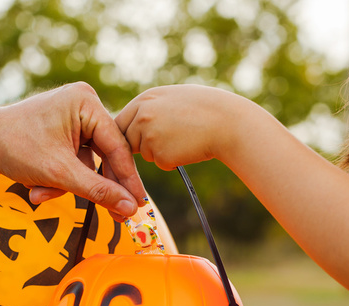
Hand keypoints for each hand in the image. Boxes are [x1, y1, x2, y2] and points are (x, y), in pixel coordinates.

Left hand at [0, 73, 145, 219]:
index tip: (139, 206)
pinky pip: (75, 160)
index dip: (128, 180)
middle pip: (105, 156)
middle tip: (118, 217)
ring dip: (69, 185)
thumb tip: (130, 209)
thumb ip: (98, 191)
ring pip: (89, 162)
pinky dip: (61, 178)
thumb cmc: (13, 147)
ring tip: (41, 194)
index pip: (117, 147)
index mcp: (86, 103)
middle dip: (95, 186)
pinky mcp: (64, 129)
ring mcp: (74, 116)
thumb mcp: (59, 174)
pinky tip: (38, 188)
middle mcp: (84, 104)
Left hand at [115, 84, 249, 168]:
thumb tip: (137, 122)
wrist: (227, 122)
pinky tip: (189, 148)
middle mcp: (142, 115)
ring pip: (145, 153)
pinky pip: (161, 163)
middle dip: (140, 146)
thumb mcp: (173, 98)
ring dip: (160, 153)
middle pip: (127, 140)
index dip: (127, 134)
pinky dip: (173, 161)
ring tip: (184, 138)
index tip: (133, 142)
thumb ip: (152, 108)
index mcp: (145, 99)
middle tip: (164, 143)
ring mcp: (148, 135)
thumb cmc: (207, 109)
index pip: (120, 121)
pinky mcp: (159, 154)